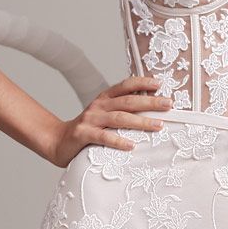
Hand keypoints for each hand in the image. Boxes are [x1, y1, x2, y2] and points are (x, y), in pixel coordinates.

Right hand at [50, 73, 171, 168]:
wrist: (58, 142)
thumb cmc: (88, 130)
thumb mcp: (104, 115)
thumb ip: (121, 111)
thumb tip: (151, 109)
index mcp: (104, 99)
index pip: (125, 86)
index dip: (142, 83)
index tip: (160, 84)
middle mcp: (98, 106)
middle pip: (128, 101)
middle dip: (150, 102)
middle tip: (169, 105)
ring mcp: (90, 120)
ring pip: (119, 118)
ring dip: (141, 121)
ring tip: (158, 126)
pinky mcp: (83, 135)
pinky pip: (103, 137)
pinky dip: (118, 141)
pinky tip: (132, 146)